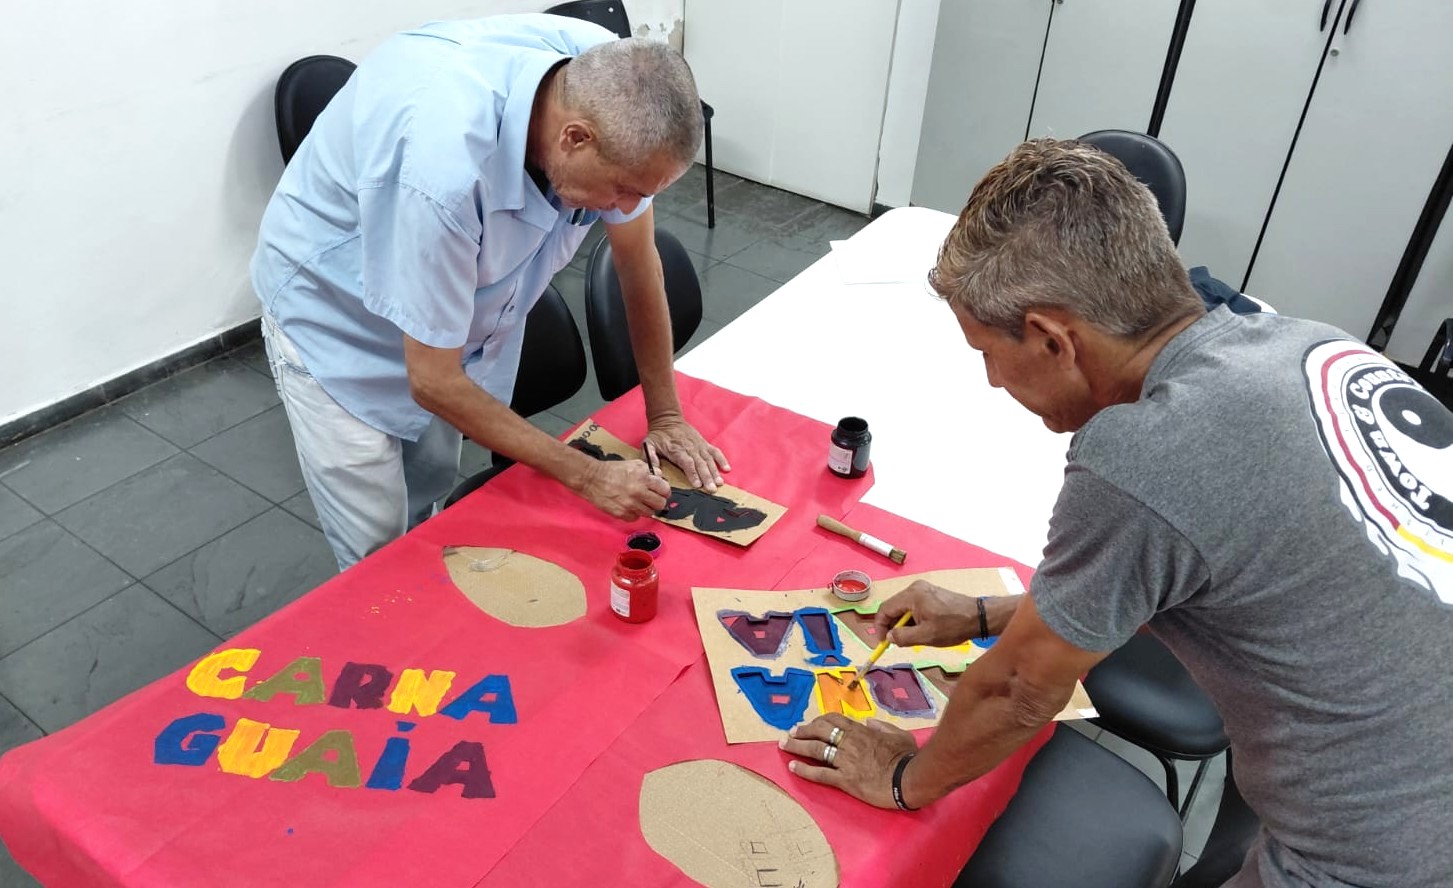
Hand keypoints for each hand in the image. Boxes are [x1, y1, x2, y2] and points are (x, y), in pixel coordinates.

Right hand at [577, 458, 669, 519]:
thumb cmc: (612, 470)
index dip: (664, 491)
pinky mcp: (622, 514)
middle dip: (657, 501)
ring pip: (649, 513)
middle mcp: (639, 492)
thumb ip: (650, 470)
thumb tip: (660, 478)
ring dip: (645, 508)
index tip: (660, 492)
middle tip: (651, 498)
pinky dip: (633, 513)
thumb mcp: (634, 464)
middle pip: (660, 504)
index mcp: (644, 478)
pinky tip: (627, 506)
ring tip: (637, 501)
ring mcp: (630, 505)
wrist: (592, 478)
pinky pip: (635, 518)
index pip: (665, 490)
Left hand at [642, 415, 729, 491]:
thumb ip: (650, 458)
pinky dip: (721, 459)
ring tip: (720, 483)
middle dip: (707, 477)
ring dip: (715, 472)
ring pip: (709, 459)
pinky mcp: (704, 443)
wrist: (667, 419)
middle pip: (700, 464)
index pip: (687, 463)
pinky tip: (727, 469)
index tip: (698, 485)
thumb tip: (655, 473)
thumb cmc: (658, 435)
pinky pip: (715, 451)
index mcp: (677, 450)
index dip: (693, 474)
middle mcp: (690, 448)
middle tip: (712, 489)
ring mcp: (699, 445)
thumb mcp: (648, 445)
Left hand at [779, 714, 917, 808]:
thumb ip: (882, 727)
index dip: (818, 721)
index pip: (834, 720)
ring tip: (784, 745)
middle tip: (790, 732)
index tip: (810, 723)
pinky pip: (820, 773)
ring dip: (797, 746)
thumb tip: (869, 722)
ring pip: (816, 749)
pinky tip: (793, 767)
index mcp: (861, 731)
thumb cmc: (907, 757)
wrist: (910, 779)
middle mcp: (850, 743)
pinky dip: (805, 770)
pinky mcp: (845, 780)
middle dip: (803, 730)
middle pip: (820, 731)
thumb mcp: (899, 735)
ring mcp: (846, 761)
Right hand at [874, 581, 979, 647]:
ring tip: (912, 638)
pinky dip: (912, 618)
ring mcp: (924, 589)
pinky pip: (914, 606)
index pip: (885, 609)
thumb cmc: (953, 626)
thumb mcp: (926, 636)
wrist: (979, 617)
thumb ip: (903, 637)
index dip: (880, 627)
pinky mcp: (931, 593)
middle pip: (893, 607)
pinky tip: (921, 629)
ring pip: (903, 607)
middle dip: (892, 625)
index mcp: (911, 595)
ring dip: (903, 623)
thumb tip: (889, 637)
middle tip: (896, 642)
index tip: (882, 642)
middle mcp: (915, 588)